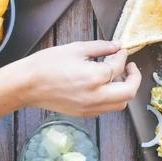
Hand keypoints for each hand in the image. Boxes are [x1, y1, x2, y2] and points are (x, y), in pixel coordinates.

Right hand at [15, 40, 141, 116]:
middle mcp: (96, 96)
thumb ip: (100, 47)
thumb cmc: (47, 64)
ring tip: (118, 76)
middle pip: (129, 92)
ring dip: (124, 90)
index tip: (120, 49)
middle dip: (134, 78)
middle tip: (130, 67)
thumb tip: (116, 46)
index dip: (122, 55)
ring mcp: (90, 108)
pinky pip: (106, 109)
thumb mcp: (75, 49)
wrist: (27, 85)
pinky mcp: (83, 114)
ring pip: (120, 104)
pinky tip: (103, 86)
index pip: (118, 66)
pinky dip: (111, 98)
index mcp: (95, 77)